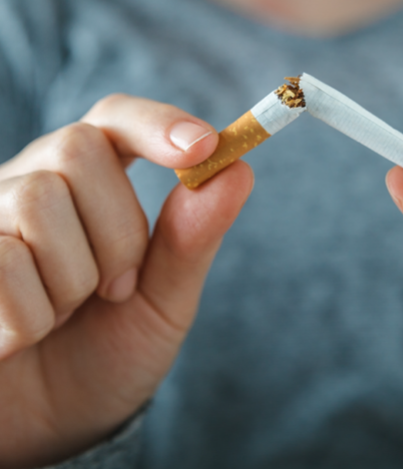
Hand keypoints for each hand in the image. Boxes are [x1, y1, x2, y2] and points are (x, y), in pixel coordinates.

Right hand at [0, 95, 252, 468]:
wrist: (52, 425)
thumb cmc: (109, 353)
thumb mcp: (163, 300)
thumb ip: (192, 237)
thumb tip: (237, 169)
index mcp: (88, 187)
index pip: (116, 120)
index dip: (157, 123)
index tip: (203, 146)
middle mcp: (30, 187)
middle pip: (77, 151)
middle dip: (116, 233)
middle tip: (116, 289)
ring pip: (37, 201)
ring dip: (71, 281)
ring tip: (64, 316)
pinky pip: (2, 263)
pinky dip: (29, 318)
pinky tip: (21, 338)